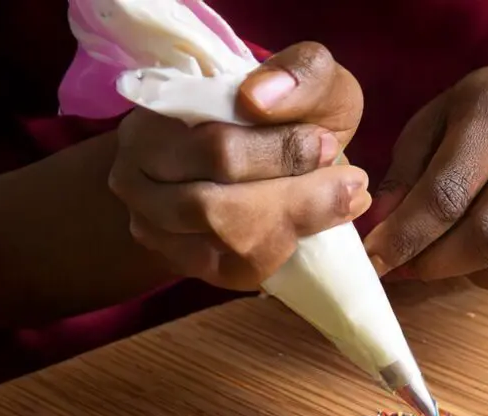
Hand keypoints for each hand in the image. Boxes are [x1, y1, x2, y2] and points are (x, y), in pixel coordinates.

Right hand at [108, 42, 369, 290]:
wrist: (254, 151)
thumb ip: (296, 72)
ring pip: (223, 246)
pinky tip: (305, 231)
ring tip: (338, 204)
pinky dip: (278, 254)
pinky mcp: (177, 259)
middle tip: (351, 185)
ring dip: (290, 229)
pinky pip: (232, 272)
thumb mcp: (303, 75)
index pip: (214, 150)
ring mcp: (149, 220)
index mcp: (159, 111)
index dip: (279, 153)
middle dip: (293, 200)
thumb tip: (259, 99)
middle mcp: (136, 169)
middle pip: (214, 209)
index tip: (329, 146)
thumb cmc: (285, 108)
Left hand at [363, 67, 487, 290]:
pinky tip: (470, 258)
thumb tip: (382, 230)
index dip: (406, 235)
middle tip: (402, 267)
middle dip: (435, 262)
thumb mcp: (431, 126)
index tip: (376, 259)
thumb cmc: (474, 119)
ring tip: (433, 258)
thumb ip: (403, 175)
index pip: (448, 190)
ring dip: (463, 271)